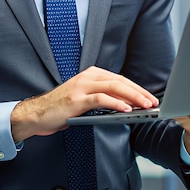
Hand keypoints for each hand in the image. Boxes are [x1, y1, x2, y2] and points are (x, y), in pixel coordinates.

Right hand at [10, 67, 157, 142]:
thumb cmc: (60, 109)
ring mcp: (82, 87)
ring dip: (132, 97)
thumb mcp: (84, 100)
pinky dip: (115, 103)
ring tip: (145, 106)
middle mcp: (88, 77)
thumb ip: (102, 98)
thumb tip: (126, 106)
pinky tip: (126, 109)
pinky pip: (100, 99)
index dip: (137, 88)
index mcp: (91, 75)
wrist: (37, 114)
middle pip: (120, 81)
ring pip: (113, 87)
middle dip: (139, 92)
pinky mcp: (77, 99)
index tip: (150, 98)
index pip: (120, 79)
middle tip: (153, 102)